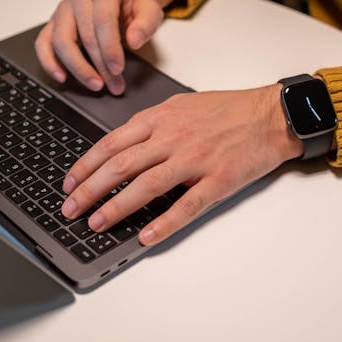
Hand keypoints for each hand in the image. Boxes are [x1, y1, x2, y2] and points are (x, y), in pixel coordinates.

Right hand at [35, 0, 183, 94]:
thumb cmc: (133, 5)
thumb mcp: (150, 10)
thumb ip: (146, 24)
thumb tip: (134, 40)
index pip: (103, 19)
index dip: (110, 48)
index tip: (118, 69)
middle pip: (84, 34)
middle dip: (99, 65)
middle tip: (113, 84)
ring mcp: (63, 7)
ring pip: (61, 40)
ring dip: (77, 67)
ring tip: (94, 84)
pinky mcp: (53, 22)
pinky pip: (43, 42)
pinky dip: (49, 61)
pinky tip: (62, 76)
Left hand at [60, 84, 303, 245]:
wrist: (271, 115)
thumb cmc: (229, 110)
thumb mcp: (182, 105)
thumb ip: (153, 124)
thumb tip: (123, 145)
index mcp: (162, 118)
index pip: (113, 143)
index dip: (86, 165)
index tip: (70, 182)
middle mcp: (173, 137)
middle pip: (121, 165)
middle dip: (90, 190)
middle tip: (71, 209)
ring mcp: (195, 159)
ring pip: (146, 186)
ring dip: (117, 207)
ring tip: (97, 224)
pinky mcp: (218, 180)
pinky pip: (186, 205)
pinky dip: (163, 223)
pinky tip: (145, 237)